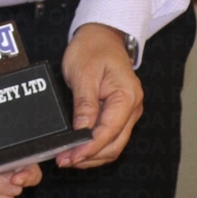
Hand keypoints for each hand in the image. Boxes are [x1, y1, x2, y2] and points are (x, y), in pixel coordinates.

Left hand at [56, 24, 143, 167]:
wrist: (102, 36)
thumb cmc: (92, 48)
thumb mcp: (83, 73)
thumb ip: (84, 104)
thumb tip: (81, 132)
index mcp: (127, 97)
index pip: (109, 132)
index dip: (89, 148)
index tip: (70, 157)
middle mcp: (132, 108)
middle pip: (114, 144)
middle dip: (90, 157)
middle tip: (64, 161)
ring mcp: (126, 112)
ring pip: (113, 144)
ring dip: (92, 155)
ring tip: (68, 158)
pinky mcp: (117, 113)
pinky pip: (109, 136)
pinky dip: (94, 146)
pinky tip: (77, 149)